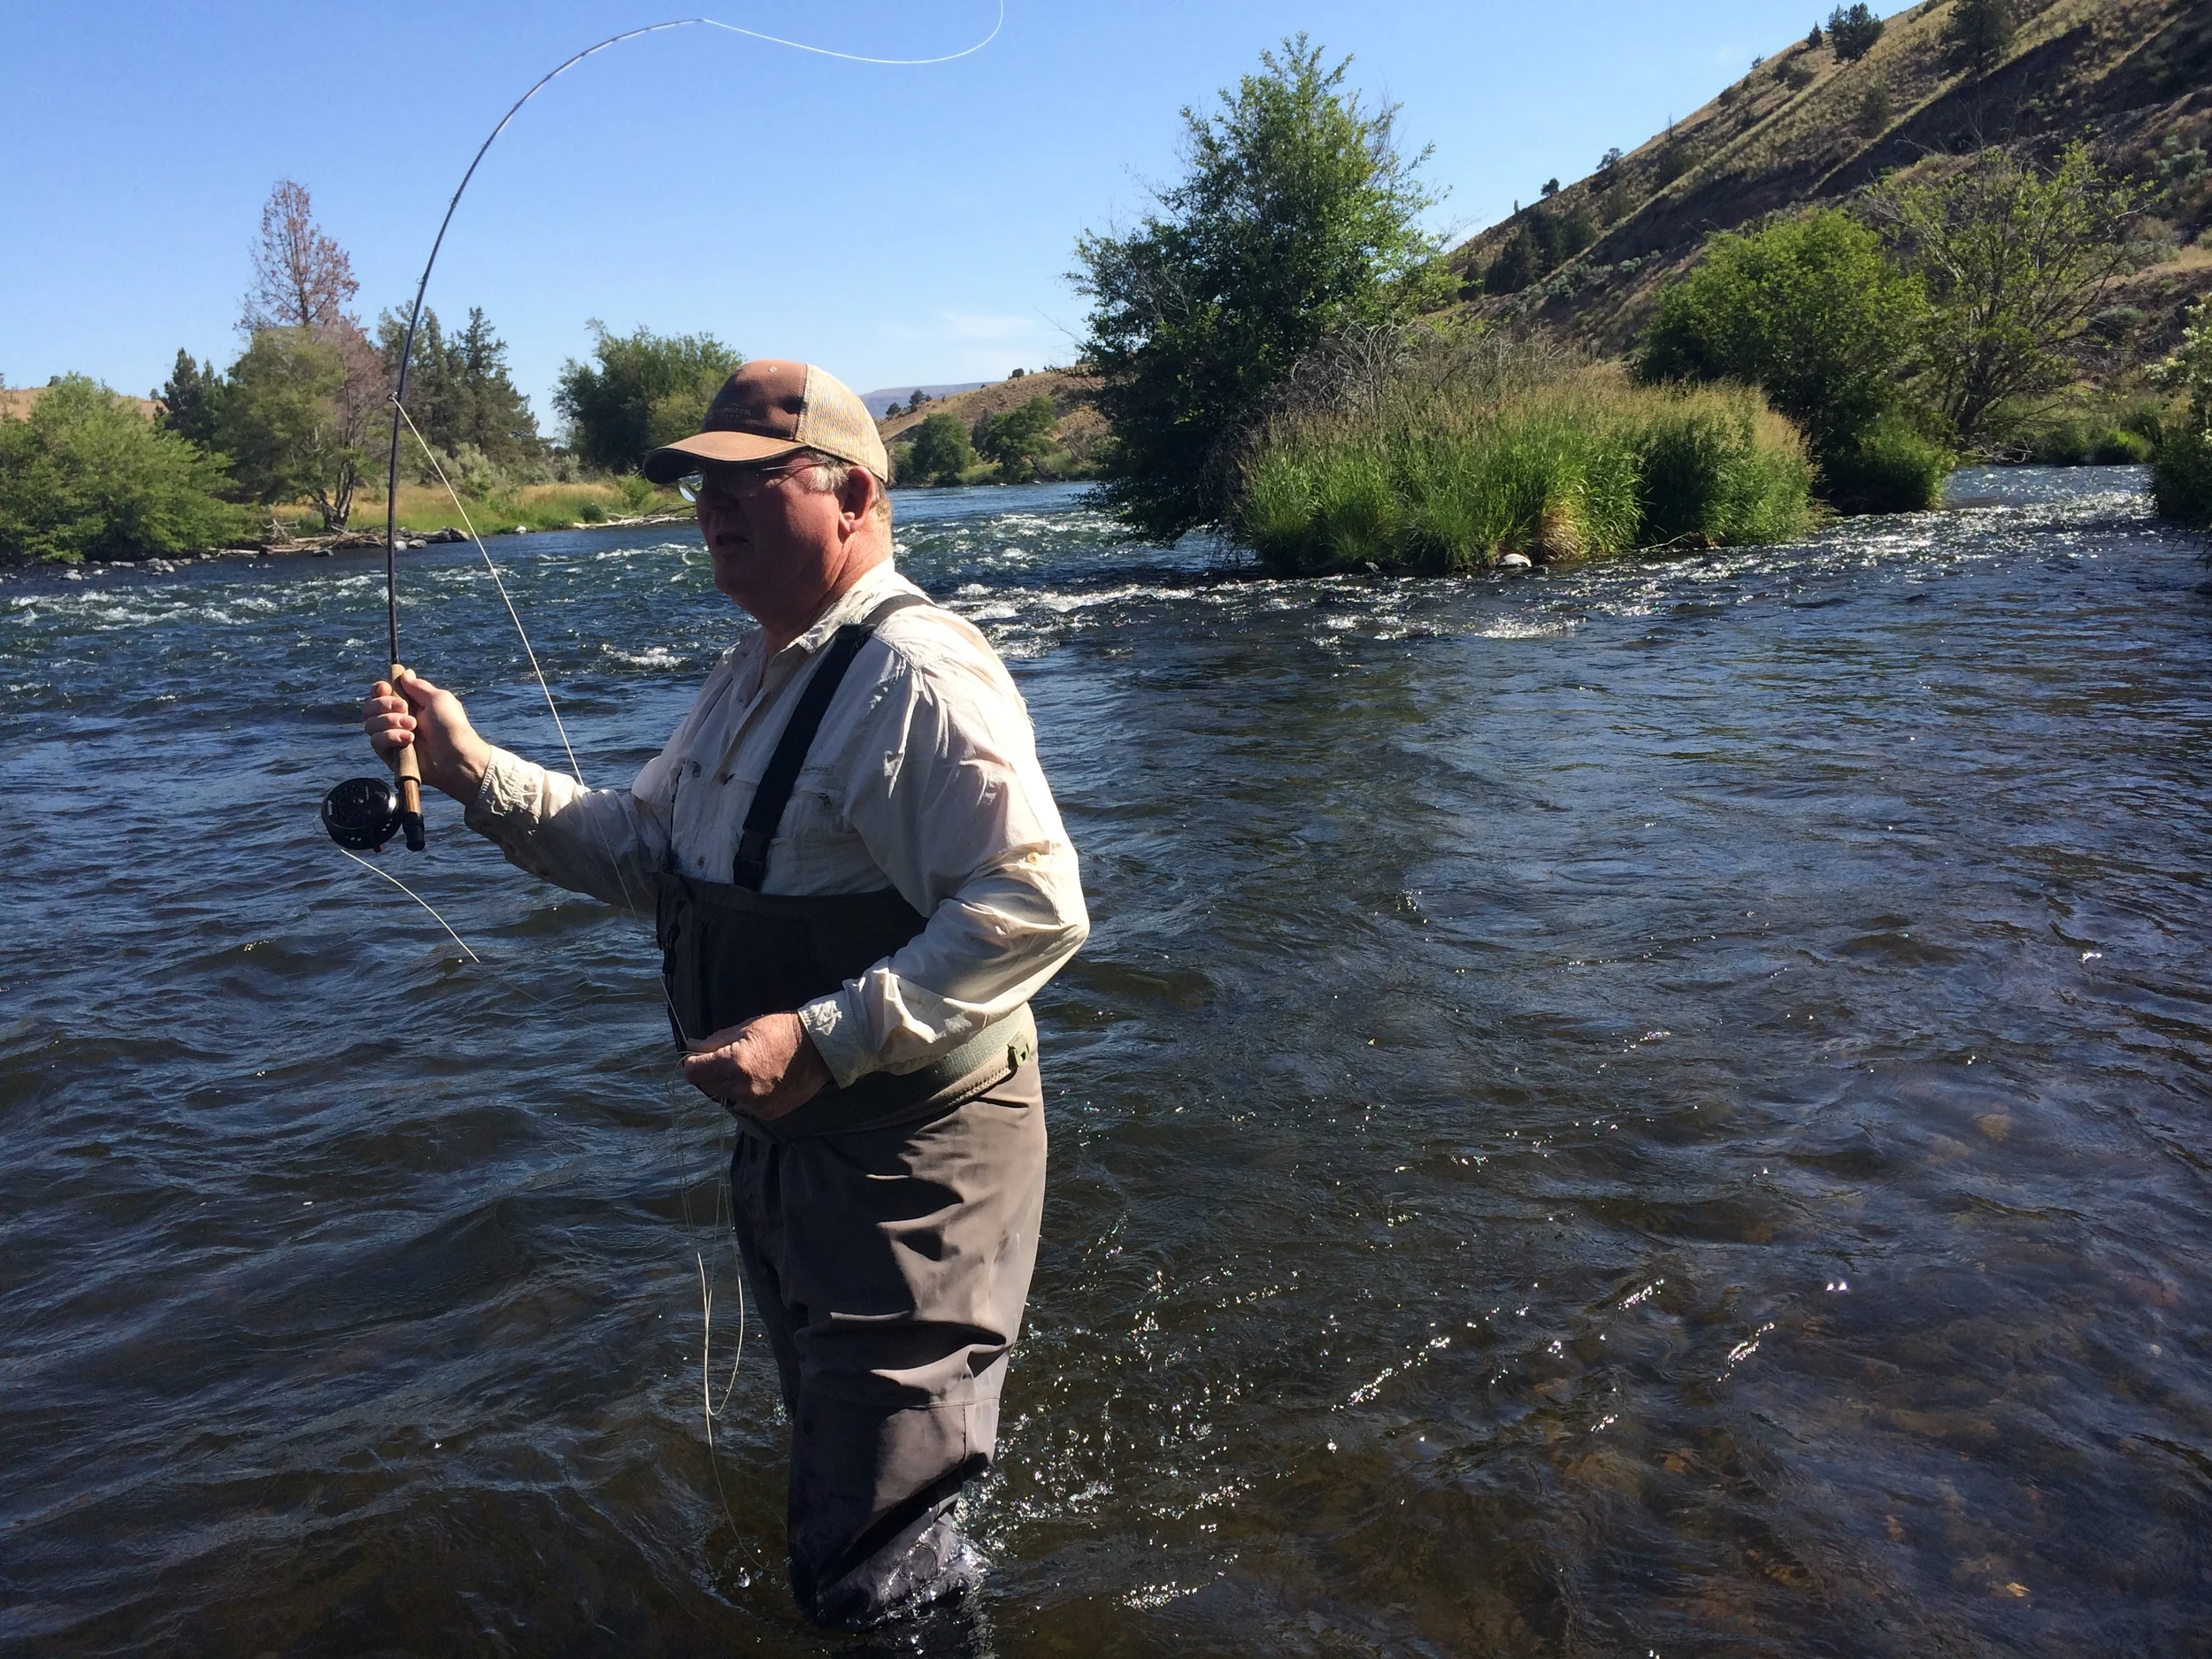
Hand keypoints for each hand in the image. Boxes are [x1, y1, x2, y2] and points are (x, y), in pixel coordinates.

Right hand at [362, 668, 492, 801]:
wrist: (456, 757)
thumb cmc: (451, 726)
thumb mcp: (438, 698)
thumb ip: (418, 686)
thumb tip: (405, 672)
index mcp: (409, 704)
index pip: (380, 693)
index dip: (379, 689)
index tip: (386, 689)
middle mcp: (397, 719)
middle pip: (370, 707)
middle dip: (383, 704)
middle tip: (404, 708)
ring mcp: (392, 738)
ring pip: (370, 724)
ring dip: (390, 721)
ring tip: (413, 727)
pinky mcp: (390, 755)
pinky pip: (376, 741)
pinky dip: (391, 737)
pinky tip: (409, 740)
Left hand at [682, 1012, 832, 1121]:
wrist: (821, 1049)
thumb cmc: (783, 1031)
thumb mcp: (747, 1028)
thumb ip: (717, 1041)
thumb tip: (692, 1047)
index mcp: (734, 1062)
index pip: (693, 1072)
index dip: (693, 1063)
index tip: (700, 1057)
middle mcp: (742, 1088)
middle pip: (708, 1086)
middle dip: (712, 1073)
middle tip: (729, 1060)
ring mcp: (755, 1104)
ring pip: (727, 1096)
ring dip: (731, 1085)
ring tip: (751, 1069)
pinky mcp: (767, 1113)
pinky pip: (746, 1106)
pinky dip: (748, 1095)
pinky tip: (763, 1081)